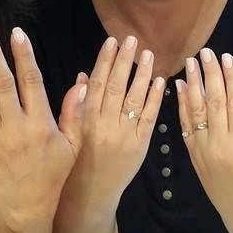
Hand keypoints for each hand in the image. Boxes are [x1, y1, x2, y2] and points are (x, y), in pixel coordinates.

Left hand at [0, 25, 82, 232]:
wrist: (26, 211)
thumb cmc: (52, 176)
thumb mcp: (72, 147)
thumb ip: (75, 114)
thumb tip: (82, 82)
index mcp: (41, 124)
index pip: (32, 81)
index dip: (24, 55)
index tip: (16, 32)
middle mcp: (16, 128)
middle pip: (2, 84)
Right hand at [64, 36, 164, 208]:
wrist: (92, 192)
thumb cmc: (78, 160)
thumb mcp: (71, 132)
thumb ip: (76, 105)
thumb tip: (82, 76)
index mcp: (86, 120)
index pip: (96, 84)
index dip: (104, 61)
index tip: (111, 42)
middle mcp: (105, 125)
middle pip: (116, 87)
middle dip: (124, 61)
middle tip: (132, 40)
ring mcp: (124, 135)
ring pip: (134, 100)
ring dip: (142, 75)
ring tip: (148, 54)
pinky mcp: (140, 146)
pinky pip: (150, 119)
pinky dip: (155, 99)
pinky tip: (161, 81)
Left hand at [177, 48, 232, 229]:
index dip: (232, 79)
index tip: (228, 58)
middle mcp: (220, 146)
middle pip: (213, 102)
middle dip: (210, 74)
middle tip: (205, 52)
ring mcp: (204, 151)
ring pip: (196, 112)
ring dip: (193, 85)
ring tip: (190, 63)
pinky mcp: (195, 157)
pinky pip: (186, 126)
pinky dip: (182, 105)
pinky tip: (180, 87)